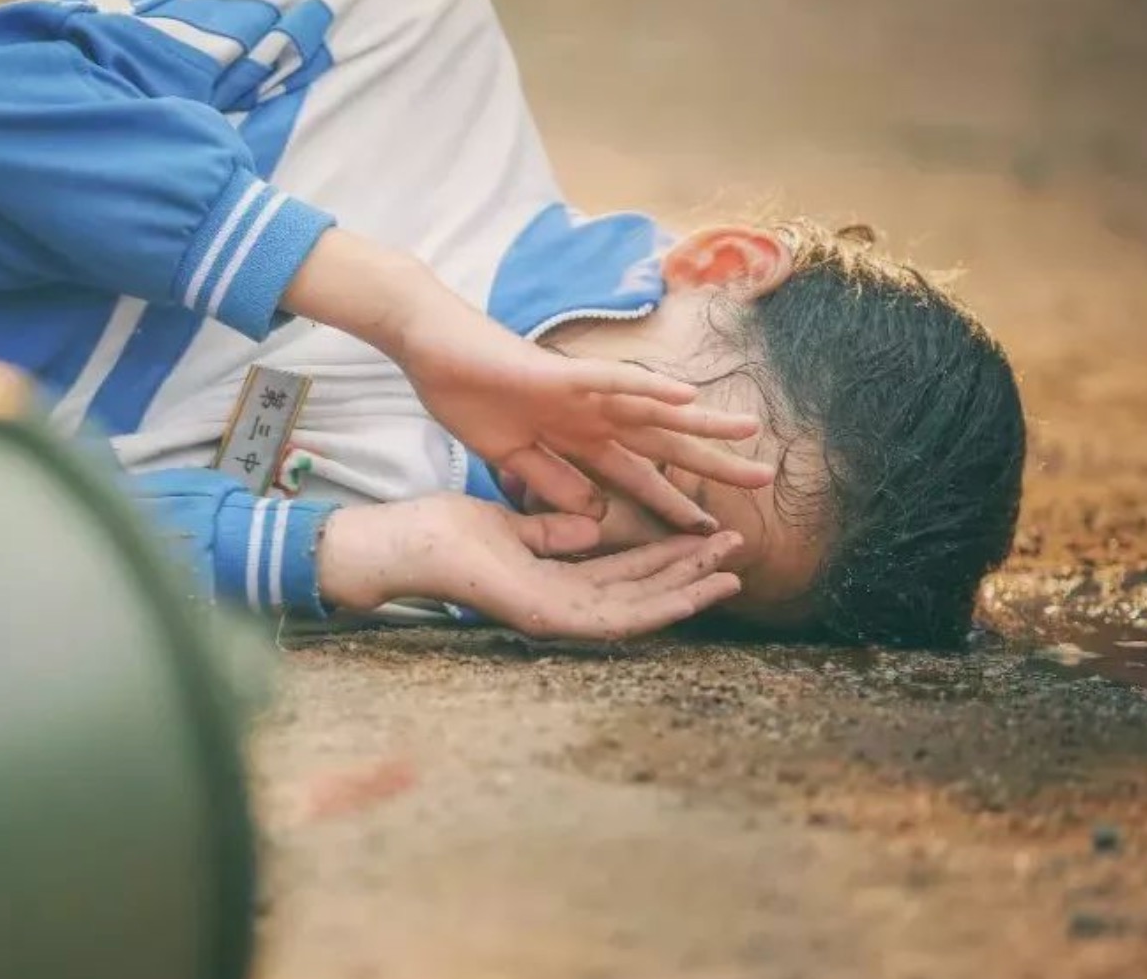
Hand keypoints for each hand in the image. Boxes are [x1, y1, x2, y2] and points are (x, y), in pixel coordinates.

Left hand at [318, 496, 744, 641]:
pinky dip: (658, 607)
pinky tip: (693, 593)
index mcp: (555, 581)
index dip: (667, 558)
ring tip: (732, 574)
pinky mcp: (548, 618)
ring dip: (687, 593)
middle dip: (691, 572)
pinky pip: (615, 620)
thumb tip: (592, 526)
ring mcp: (557, 616)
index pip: (624, 574)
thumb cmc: (448, 534)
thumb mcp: (515, 528)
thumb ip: (553, 532)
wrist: (409, 542)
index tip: (704, 538)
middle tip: (737, 551)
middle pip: (641, 592)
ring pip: (639, 610)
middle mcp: (562, 603)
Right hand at [394, 298, 773, 527]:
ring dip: (701, 419)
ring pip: (653, 407)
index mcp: (575, 437)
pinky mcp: (559, 374)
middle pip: (661, 443)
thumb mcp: (510, 458)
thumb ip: (551, 481)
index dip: (670, 501)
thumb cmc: (464, 393)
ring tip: (750, 430)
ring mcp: (578, 392)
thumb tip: (593, 511)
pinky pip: (612, 380)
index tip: (706, 529)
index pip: (635, 475)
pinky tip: (686, 395)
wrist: (428, 348)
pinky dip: (648, 388)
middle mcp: (589, 414)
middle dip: (710, 463)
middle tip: (764, 480)